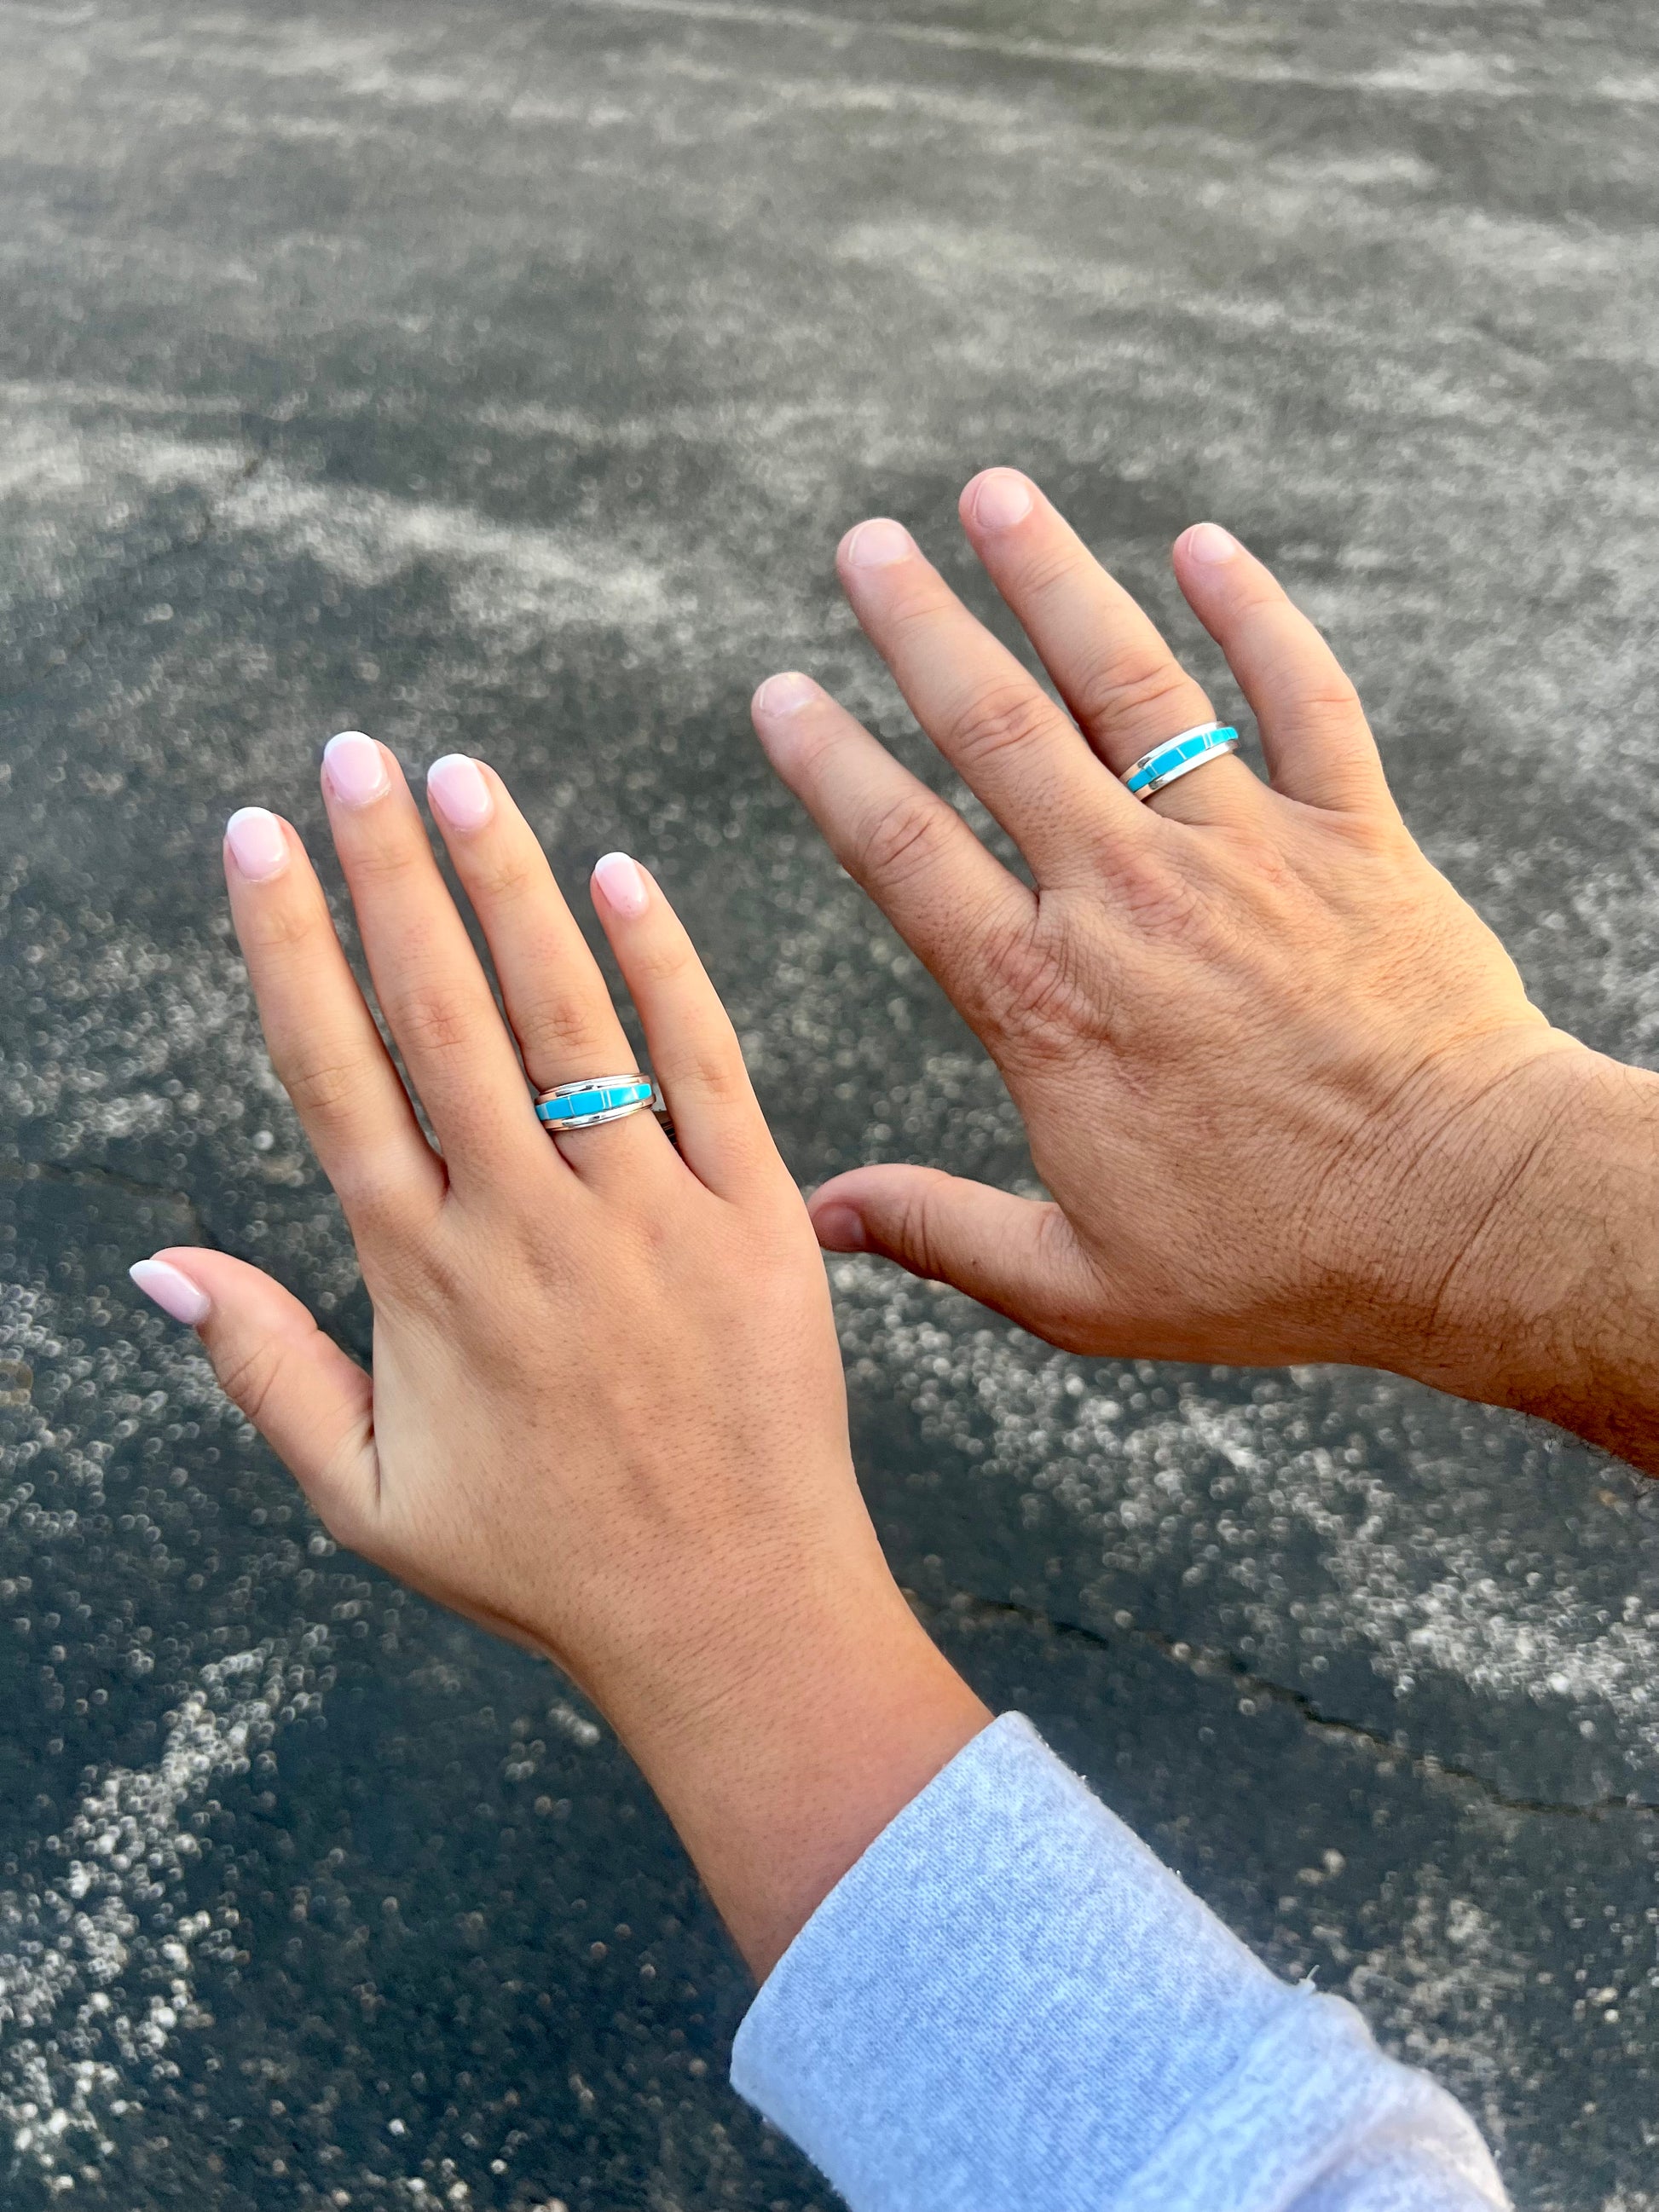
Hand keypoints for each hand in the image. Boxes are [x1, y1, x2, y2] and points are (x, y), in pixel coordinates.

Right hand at [131, 736, 987, 1974]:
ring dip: (508, 888)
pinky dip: (663, 969)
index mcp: (421, 1279)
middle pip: (438, 1013)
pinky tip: (621, 876)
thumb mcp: (369, 1498)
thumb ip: (264, 1370)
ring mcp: (647, 1214)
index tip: (255, 839)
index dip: (289, 946)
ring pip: (564, 1017)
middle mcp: (526, 1225)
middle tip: (351, 754)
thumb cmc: (542, 1563)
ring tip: (462, 778)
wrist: (733, 1615)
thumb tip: (153, 1266)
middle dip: (386, 871)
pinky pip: (704, 1069)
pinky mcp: (757, 1218)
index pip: (335, 1073)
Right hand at [752, 473, 1658, 1467]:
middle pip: (999, 730)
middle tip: (865, 544)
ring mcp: (1245, 851)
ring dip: (1055, 581)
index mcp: (1046, 999)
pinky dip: (1256, 614)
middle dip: (919, 627)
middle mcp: (1129, 897)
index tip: (779, 693)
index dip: (829, 767)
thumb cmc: (1276, 1264)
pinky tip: (1205, 544)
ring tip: (994, 494)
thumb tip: (820, 1218)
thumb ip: (945, 1233)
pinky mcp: (1354, 836)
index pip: (905, 853)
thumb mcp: (1083, 1287)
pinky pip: (1303, 695)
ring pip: (1132, 684)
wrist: (1467, 1219)